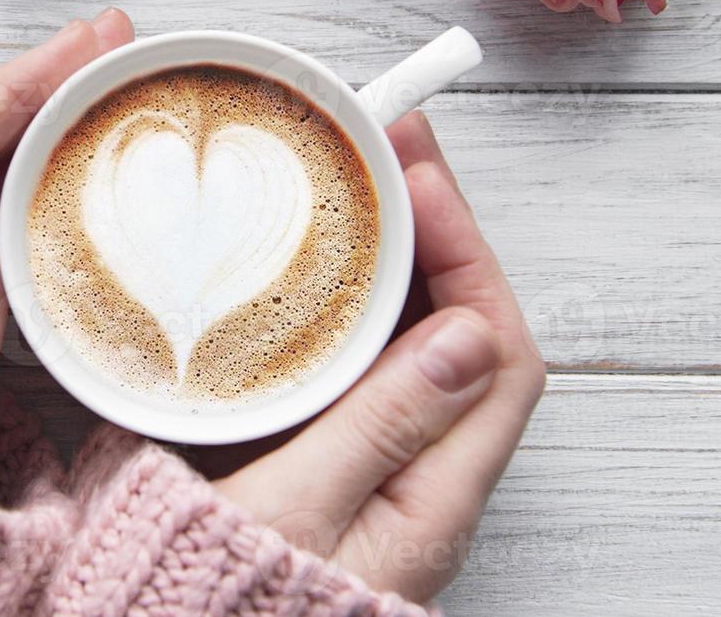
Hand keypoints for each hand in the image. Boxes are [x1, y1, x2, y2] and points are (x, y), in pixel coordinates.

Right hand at [213, 111, 545, 602]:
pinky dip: (340, 297)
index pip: (496, 352)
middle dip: (432, 232)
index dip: (465, 253)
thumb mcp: (299, 511)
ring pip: (407, 338)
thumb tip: (464, 334)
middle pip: (458, 329)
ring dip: (390, 256)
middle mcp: (416, 476)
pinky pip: (355, 358)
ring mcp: (370, 462)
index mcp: (431, 495)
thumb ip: (382, 425)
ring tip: (353, 181)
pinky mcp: (321, 453)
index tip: (417, 180)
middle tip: (386, 148)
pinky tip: (301, 263)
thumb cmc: (224, 591)